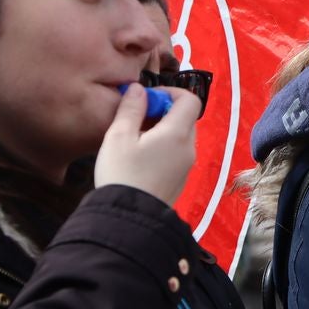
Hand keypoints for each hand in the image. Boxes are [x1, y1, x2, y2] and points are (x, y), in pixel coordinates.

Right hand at [94, 83, 200, 205]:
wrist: (130, 219)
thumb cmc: (122, 175)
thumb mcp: (119, 136)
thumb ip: (131, 108)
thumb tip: (139, 89)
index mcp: (177, 134)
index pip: (189, 99)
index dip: (169, 92)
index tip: (146, 99)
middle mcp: (188, 148)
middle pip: (185, 117)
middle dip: (163, 110)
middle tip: (136, 118)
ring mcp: (186, 166)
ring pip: (180, 135)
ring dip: (162, 129)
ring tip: (134, 139)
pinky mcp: (179, 180)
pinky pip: (176, 153)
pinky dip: (163, 146)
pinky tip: (139, 157)